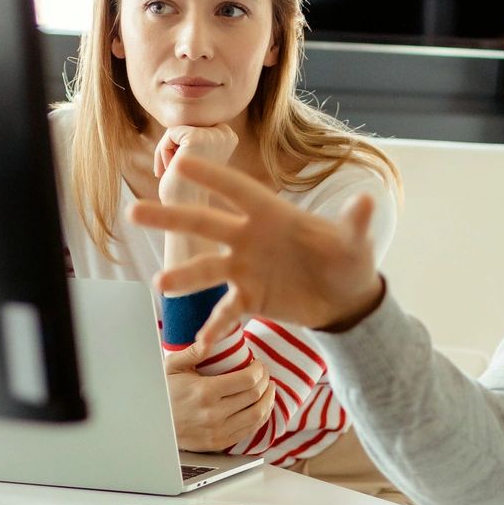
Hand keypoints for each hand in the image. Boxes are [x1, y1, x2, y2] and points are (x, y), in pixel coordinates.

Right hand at [128, 156, 384, 353]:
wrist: (345, 299)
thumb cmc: (348, 261)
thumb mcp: (354, 243)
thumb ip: (355, 223)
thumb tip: (367, 201)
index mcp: (272, 214)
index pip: (237, 191)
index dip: (211, 178)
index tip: (180, 162)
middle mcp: (250, 238)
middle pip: (205, 224)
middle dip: (171, 218)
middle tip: (136, 212)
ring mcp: (245, 268)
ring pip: (207, 269)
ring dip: (184, 277)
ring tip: (160, 285)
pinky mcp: (249, 297)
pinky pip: (226, 311)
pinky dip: (214, 325)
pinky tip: (200, 342)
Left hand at [153, 125, 238, 205]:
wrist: (185, 215)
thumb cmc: (185, 188)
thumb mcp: (194, 157)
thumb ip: (193, 137)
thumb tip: (181, 120)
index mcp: (229, 136)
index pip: (193, 124)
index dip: (181, 145)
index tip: (179, 168)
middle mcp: (226, 134)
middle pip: (185, 124)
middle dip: (172, 146)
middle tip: (169, 171)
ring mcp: (213, 136)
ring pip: (175, 129)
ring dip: (165, 150)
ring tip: (169, 172)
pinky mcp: (197, 139)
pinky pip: (170, 134)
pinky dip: (161, 151)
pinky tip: (167, 170)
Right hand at [164, 344, 271, 451]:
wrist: (151, 423)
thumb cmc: (162, 392)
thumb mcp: (172, 367)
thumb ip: (194, 352)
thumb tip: (210, 338)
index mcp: (205, 392)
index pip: (248, 380)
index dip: (260, 370)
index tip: (259, 364)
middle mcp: (214, 414)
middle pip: (255, 396)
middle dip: (266, 381)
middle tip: (265, 374)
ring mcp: (217, 431)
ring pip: (257, 415)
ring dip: (268, 400)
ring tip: (268, 389)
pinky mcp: (218, 443)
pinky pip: (248, 431)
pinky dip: (260, 418)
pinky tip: (261, 407)